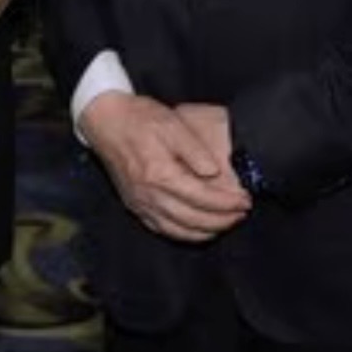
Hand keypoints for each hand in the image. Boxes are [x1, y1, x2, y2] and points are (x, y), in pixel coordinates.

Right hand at [80, 93, 250, 241]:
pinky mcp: (135, 205)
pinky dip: (185, 234)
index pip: (203, 198)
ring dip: (207, 230)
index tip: (245, 201)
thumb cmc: (140, 118)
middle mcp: (150, 194)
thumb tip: (215, 172)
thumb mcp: (172, 124)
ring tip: (227, 223)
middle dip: (223, 220)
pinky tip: (198, 229)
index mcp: (161, 174)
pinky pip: (164, 229)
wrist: (105, 120)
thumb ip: (194, 150)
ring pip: (180, 229)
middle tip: (242, 213)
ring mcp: (141, 203)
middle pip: (194, 219)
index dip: (227, 203)